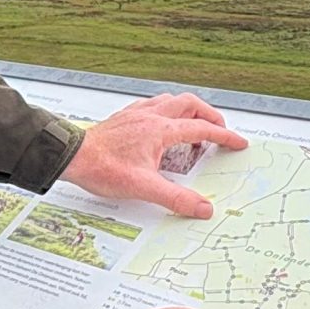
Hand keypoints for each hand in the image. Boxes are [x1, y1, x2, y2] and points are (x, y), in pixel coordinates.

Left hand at [61, 90, 246, 219]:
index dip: (224, 136)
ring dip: (188, 111)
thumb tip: (203, 207)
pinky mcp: (124, 117)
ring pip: (171, 101)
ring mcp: (136, 114)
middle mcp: (150, 116)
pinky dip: (166, 111)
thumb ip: (176, 198)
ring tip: (194, 129)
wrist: (71, 156)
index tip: (238, 142)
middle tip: (219, 131)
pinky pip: (153, 105)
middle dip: (210, 116)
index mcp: (160, 130)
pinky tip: (161, 125)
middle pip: (190, 104)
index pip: (202, 129)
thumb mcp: (143, 188)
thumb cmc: (102, 168)